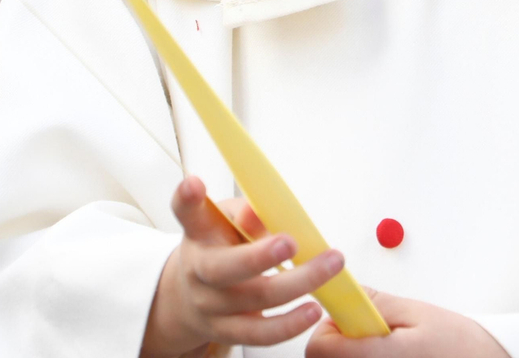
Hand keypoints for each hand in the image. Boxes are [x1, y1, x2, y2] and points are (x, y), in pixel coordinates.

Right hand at [143, 176, 347, 356]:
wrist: (189, 299)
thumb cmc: (219, 246)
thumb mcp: (225, 221)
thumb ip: (244, 213)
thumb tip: (257, 213)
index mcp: (198, 235)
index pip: (188, 213)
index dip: (187, 199)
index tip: (194, 183)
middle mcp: (199, 271)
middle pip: (223, 268)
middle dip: (259, 256)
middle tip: (291, 242)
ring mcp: (212, 306)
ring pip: (254, 299)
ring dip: (297, 284)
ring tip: (330, 266)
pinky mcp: (227, 332)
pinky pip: (259, 334)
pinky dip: (288, 325)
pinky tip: (313, 311)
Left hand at [306, 292, 509, 357]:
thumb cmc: (457, 346)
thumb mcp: (417, 313)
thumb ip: (375, 304)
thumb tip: (346, 293)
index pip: (319, 347)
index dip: (328, 327)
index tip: (348, 317)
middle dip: (342, 340)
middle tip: (376, 332)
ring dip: (356, 353)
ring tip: (390, 347)